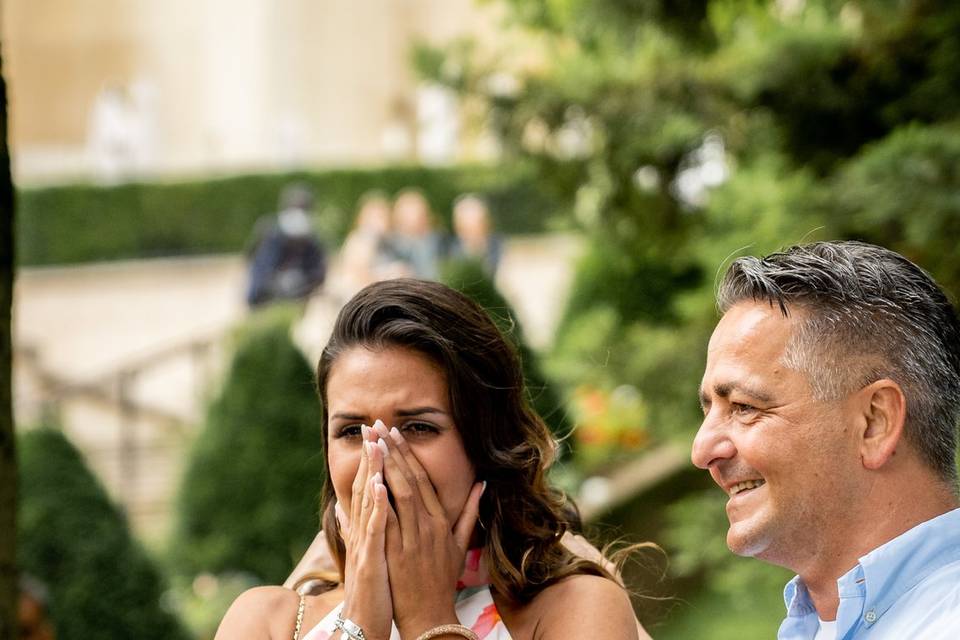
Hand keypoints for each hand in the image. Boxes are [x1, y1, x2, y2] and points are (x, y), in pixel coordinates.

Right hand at [338, 425, 393, 639]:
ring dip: (371, 472)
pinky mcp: (370, 561)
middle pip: (364, 488)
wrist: (364, 626)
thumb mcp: (363, 555)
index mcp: (365, 531)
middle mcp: (362, 534)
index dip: (371, 461)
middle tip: (372, 425)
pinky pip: (374, 529)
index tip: (376, 433)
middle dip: (370, 456)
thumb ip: (353, 530)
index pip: (367, 488)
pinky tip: (379, 485)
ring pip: (368, 503)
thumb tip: (340, 509)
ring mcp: (365, 546)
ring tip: (376, 444)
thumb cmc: (371, 593)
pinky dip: (376, 506)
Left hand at [371, 420, 483, 638]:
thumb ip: (469, 513)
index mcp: (440, 522)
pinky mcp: (397, 554)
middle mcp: (428, 527)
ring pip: (398, 495)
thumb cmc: (442, 580)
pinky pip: (387, 522)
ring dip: (383, 466)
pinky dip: (379, 500)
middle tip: (377, 426)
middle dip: (392, 451)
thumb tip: (481, 485)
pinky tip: (370, 480)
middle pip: (409, 480)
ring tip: (371, 442)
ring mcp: (412, 540)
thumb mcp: (460, 545)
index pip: (422, 479)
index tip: (394, 432)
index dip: (407, 454)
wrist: (431, 616)